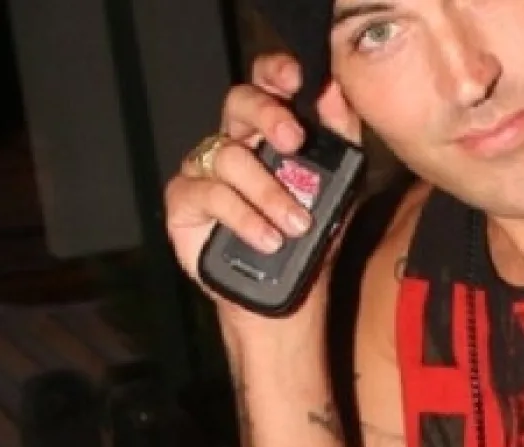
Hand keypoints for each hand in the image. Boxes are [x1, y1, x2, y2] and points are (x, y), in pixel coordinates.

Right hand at [163, 52, 361, 322]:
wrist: (289, 295)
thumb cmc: (310, 238)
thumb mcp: (338, 187)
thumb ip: (339, 138)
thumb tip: (336, 91)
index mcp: (267, 132)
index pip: (265, 84)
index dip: (275, 73)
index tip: (297, 79)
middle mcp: (232, 143)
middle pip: (237, 102)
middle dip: (267, 114)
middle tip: (294, 141)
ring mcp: (203, 170)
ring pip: (228, 156)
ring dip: (268, 191)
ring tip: (296, 223)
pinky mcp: (184, 202)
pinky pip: (210, 195)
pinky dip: (244, 217)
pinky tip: (268, 238)